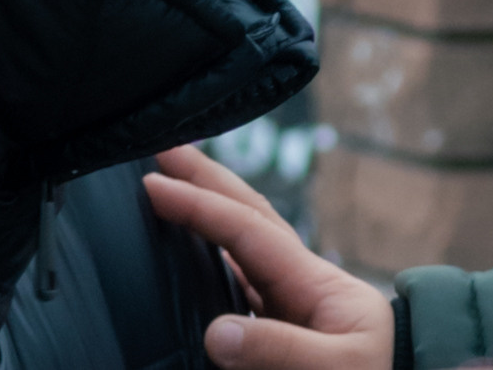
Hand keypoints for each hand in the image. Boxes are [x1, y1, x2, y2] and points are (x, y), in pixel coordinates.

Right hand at [145, 145, 396, 369]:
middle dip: (206, 177)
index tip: (154, 185)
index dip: (200, 205)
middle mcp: (301, 281)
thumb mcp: (339, 368)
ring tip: (171, 183)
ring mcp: (291, 302)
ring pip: (241, 244)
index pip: (248, 230)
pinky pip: (238, 281)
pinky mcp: (282, 328)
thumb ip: (281, 350)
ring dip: (207, 211)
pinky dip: (212, 256)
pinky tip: (190, 252)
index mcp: (315, 280)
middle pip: (248, 214)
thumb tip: (216, 334)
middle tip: (162, 145)